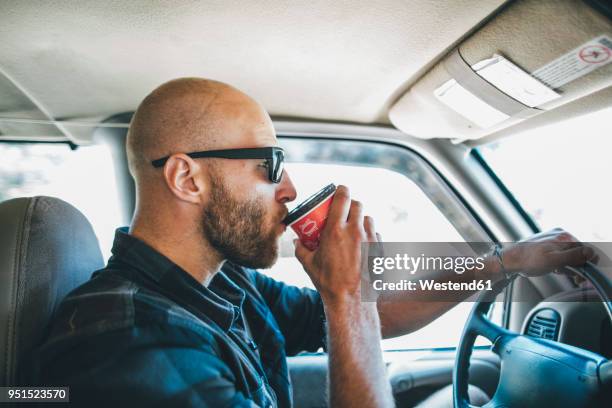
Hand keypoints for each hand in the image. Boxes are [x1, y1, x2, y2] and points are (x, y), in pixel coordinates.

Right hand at [294, 185, 378, 304]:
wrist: (351, 300)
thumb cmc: (328, 282)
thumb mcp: (309, 264)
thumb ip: (301, 248)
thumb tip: (297, 240)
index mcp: (336, 230)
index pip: (343, 198)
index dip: (341, 190)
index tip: (339, 191)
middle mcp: (355, 231)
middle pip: (357, 205)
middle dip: (351, 204)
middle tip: (344, 211)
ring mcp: (370, 239)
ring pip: (368, 218)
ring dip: (361, 219)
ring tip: (354, 229)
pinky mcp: (379, 249)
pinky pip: (376, 234)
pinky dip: (369, 235)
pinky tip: (362, 245)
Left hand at [500, 228, 596, 277]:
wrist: (509, 260)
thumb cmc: (528, 261)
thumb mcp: (554, 260)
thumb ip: (573, 256)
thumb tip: (590, 252)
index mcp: (563, 237)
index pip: (585, 250)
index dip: (585, 265)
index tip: (580, 276)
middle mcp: (559, 235)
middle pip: (577, 252)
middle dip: (574, 266)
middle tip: (566, 274)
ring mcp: (552, 238)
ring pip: (568, 254)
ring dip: (566, 265)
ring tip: (556, 270)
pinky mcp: (545, 244)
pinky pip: (559, 254)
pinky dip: (559, 263)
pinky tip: (552, 268)